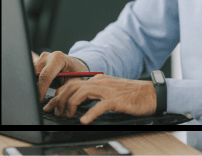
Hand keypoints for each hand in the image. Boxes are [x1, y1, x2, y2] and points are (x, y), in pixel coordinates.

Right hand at [33, 50, 90, 102]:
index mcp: (58, 58)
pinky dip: (34, 82)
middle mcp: (48, 56)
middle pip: (35, 74)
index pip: (46, 75)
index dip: (41, 89)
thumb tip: (56, 96)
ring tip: (41, 93)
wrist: (74, 65)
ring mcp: (41, 58)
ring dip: (34, 84)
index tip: (39, 100)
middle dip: (36, 87)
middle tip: (38, 99)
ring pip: (31, 74)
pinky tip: (39, 88)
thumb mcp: (75, 81)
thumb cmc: (76, 72)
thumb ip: (66, 88)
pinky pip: (31, 73)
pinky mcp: (37, 62)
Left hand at [42, 74, 156, 123]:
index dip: (58, 95)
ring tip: (67, 116)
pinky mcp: (117, 100)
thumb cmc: (131, 95)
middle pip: (73, 86)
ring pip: (82, 93)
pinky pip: (100, 106)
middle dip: (60, 100)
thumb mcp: (109, 91)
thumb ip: (95, 94)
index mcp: (99, 80)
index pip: (73, 83)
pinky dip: (90, 113)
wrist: (151, 93)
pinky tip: (84, 120)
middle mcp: (101, 82)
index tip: (50, 105)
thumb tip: (77, 102)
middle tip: (55, 113)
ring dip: (71, 105)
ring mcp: (109, 90)